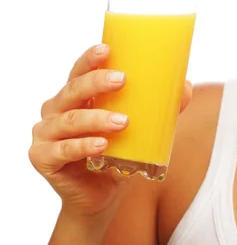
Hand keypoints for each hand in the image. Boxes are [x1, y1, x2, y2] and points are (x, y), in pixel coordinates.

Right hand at [29, 44, 193, 219]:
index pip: (79, 71)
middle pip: (72, 90)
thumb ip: (160, 109)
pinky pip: (62, 150)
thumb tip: (185, 86)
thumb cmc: (118, 154)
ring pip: (69, 120)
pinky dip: (82, 146)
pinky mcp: (42, 158)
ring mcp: (45, 134)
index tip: (107, 48)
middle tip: (122, 79)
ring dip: (96, 118)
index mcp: (75, 97)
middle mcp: (56, 110)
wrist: (101, 196)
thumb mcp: (140, 129)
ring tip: (123, 122)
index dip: (90, 58)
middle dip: (96, 82)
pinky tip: (101, 146)